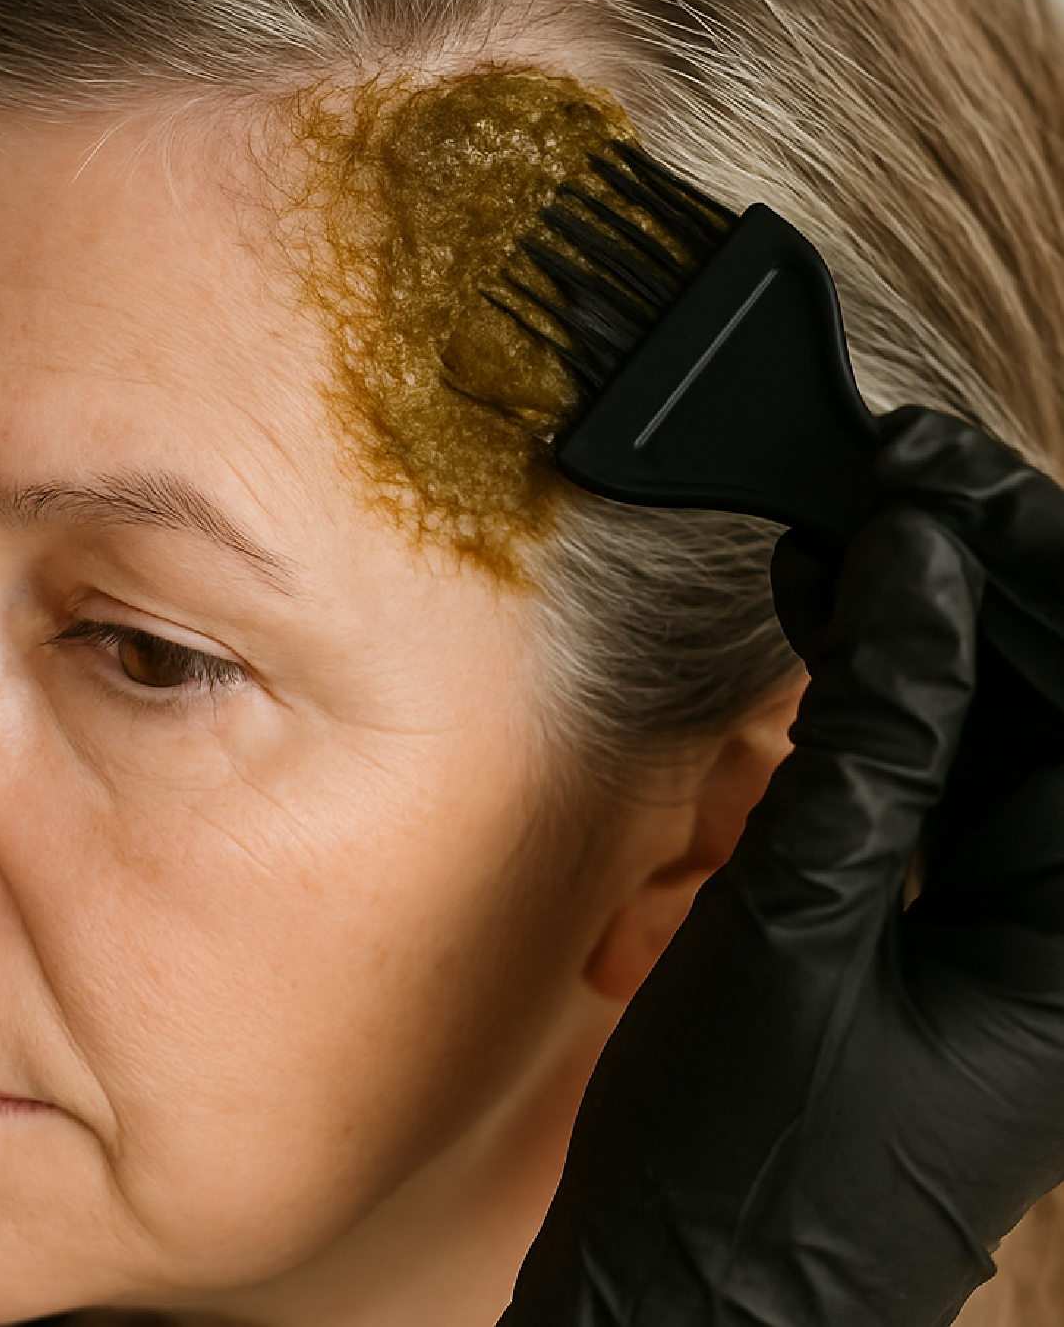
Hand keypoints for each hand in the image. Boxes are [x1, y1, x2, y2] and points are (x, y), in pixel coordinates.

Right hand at [501, 408, 1063, 1326]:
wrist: (685, 1307)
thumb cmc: (746, 1161)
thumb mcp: (798, 923)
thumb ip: (875, 737)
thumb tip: (913, 572)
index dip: (1018, 558)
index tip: (925, 469)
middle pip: (1051, 701)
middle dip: (973, 576)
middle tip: (875, 476)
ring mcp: (1010, 933)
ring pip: (995, 732)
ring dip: (918, 630)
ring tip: (836, 533)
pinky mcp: (941, 931)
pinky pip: (935, 784)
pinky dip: (881, 702)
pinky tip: (828, 627)